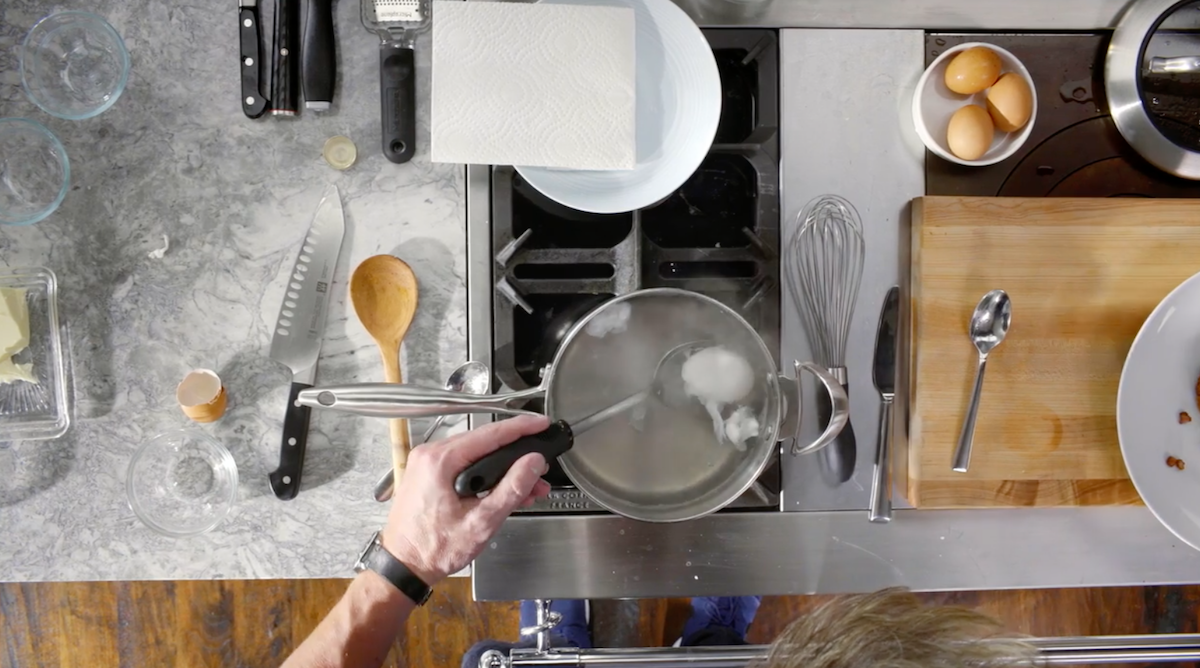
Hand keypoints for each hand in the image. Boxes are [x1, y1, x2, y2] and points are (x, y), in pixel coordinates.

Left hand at [380, 415, 551, 585]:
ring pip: (476, 454)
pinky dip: (486, 474)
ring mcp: (427, 464)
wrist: (403, 566)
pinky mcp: (429, 474)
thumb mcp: (481, 522)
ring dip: (503, 468)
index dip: (521, 427)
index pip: (490, 434)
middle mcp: (430, 455)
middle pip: (484, 442)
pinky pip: (463, 464)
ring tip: (528, 487)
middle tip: (541, 467)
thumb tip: (533, 463)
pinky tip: (504, 490)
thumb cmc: (433, 549)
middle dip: (517, 455)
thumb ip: (511, 489)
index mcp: (440, 461)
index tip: (541, 424)